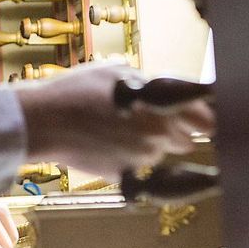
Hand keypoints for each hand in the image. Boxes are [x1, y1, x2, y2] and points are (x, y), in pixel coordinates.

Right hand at [14, 61, 214, 177]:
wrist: (43, 121)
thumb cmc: (77, 91)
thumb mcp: (117, 72)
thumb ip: (149, 82)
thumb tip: (167, 90)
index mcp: (161, 108)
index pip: (205, 119)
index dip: (204, 116)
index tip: (203, 116)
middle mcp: (157, 137)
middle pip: (186, 140)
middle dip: (176, 130)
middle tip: (150, 117)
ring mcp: (141, 159)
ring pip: (160, 153)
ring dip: (150, 144)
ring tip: (120, 128)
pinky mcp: (125, 176)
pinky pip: (138, 169)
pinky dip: (129, 159)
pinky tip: (109, 144)